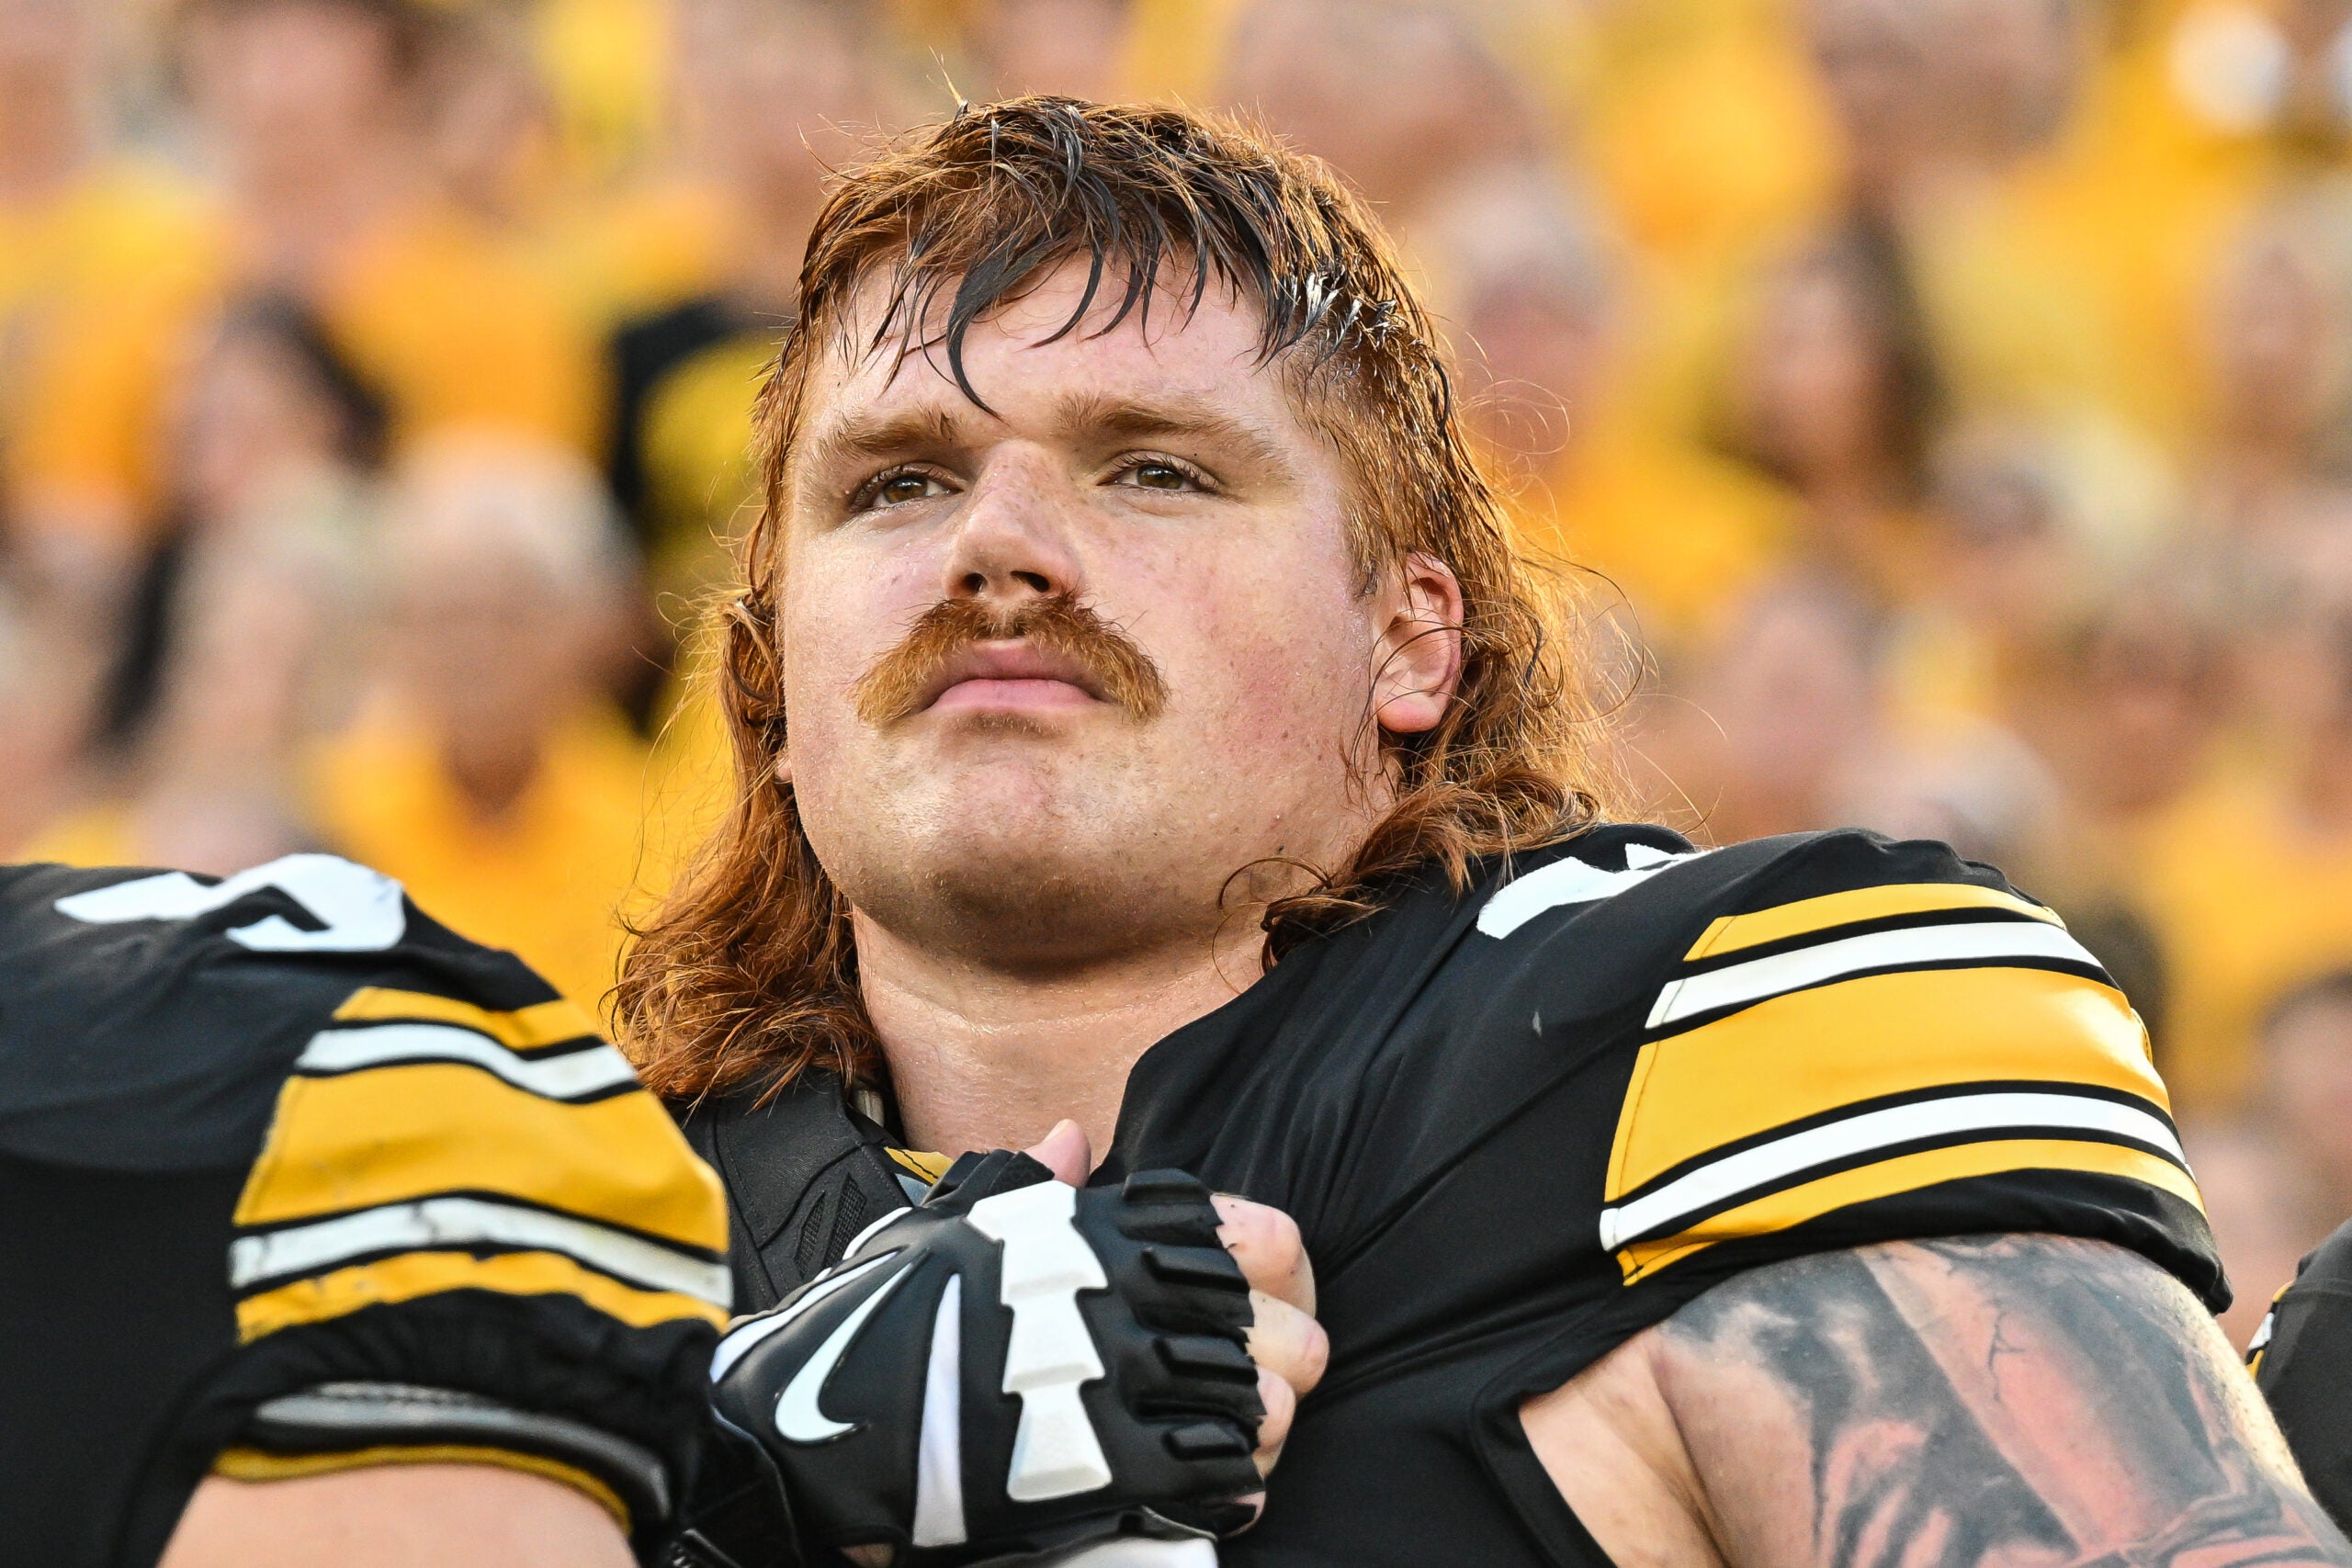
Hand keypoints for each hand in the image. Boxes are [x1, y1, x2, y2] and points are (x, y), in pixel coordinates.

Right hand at [706, 1141, 1282, 1564]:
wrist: (814, 1422)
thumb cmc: (878, 1316)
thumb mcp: (948, 1223)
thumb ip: (1025, 1181)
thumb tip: (1075, 1135)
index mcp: (1090, 1227)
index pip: (1236, 1230)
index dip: (1271, 1262)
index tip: (1258, 1288)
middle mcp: (1112, 1291)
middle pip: (1261, 1320)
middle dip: (1286, 1351)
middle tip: (1281, 1374)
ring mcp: (1112, 1377)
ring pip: (1250, 1401)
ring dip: (1261, 1422)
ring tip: (1246, 1433)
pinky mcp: (1106, 1466)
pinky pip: (1215, 1476)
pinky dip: (1230, 1485)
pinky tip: (1220, 1487)